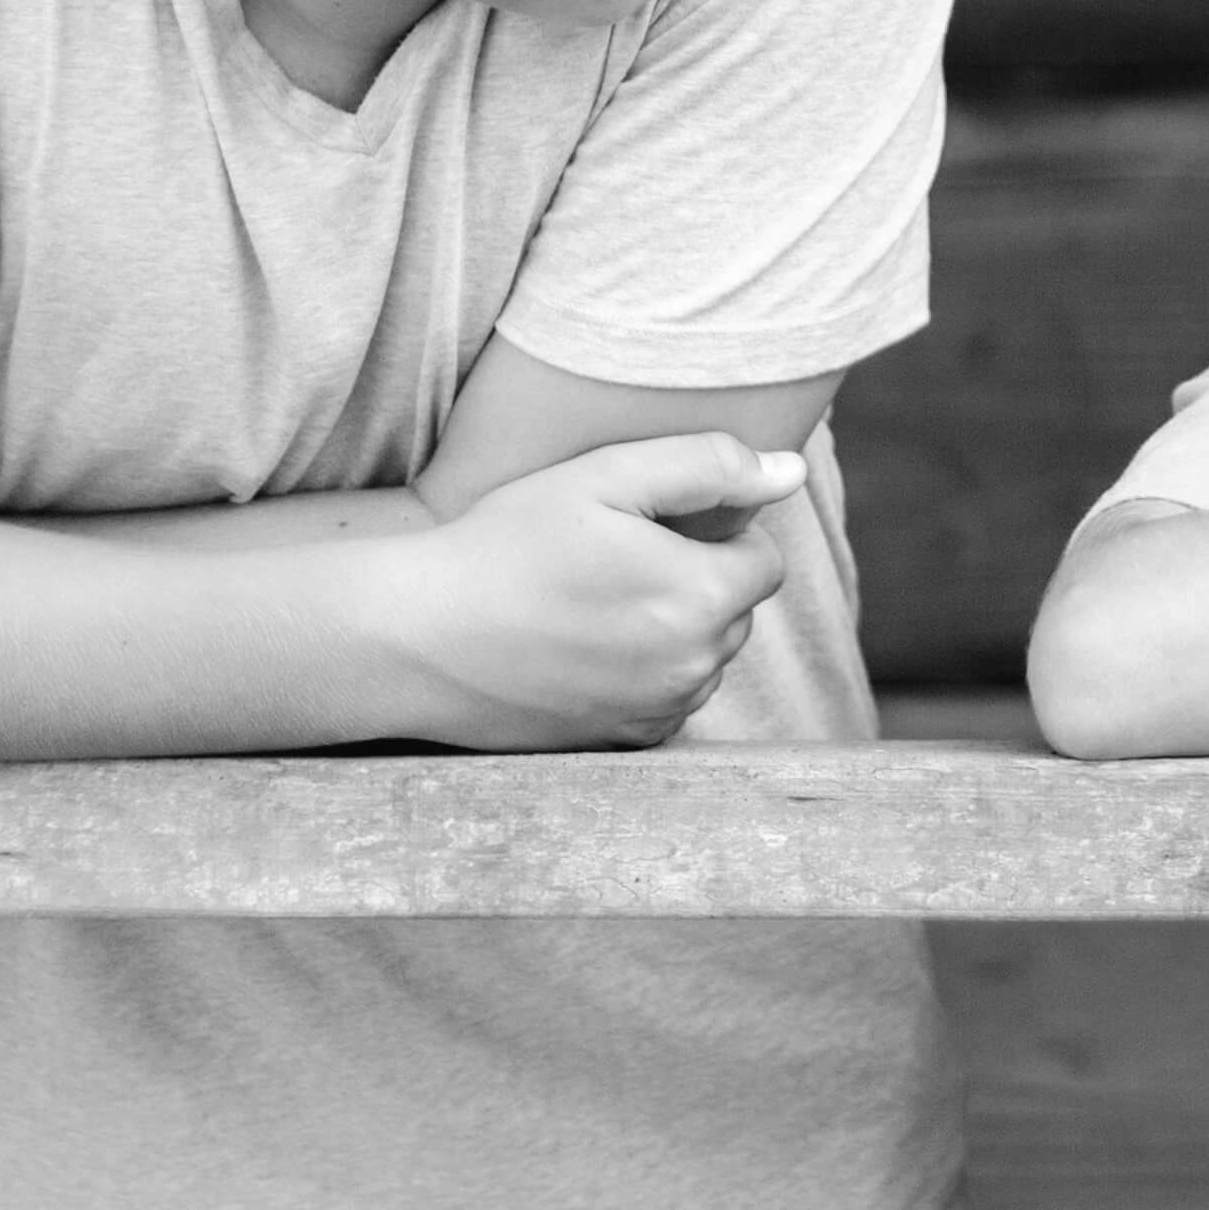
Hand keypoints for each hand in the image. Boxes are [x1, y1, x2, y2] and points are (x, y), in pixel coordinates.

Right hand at [390, 432, 811, 749]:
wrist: (418, 638)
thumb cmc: (506, 545)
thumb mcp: (604, 477)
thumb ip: (708, 465)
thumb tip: (790, 471)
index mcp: (701, 598)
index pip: (763, 560)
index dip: (716, 533)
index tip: (652, 527)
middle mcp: (693, 668)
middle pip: (735, 611)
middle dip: (696, 581)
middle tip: (612, 560)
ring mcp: (658, 713)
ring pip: (702, 658)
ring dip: (672, 630)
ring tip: (591, 604)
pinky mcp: (623, 743)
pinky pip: (666, 700)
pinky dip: (643, 674)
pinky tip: (582, 648)